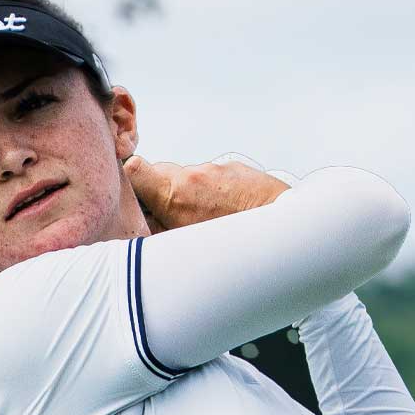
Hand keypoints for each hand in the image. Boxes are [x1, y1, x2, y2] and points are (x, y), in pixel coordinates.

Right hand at [124, 154, 289, 231]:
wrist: (285, 229)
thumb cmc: (237, 245)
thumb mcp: (184, 247)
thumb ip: (154, 232)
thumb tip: (138, 228)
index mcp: (175, 194)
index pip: (134, 168)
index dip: (128, 179)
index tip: (131, 192)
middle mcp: (194, 175)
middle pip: (160, 173)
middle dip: (160, 192)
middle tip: (170, 214)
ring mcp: (217, 169)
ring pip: (188, 177)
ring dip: (190, 193)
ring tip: (206, 217)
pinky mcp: (236, 168)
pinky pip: (213, 177)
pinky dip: (213, 191)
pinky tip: (225, 210)